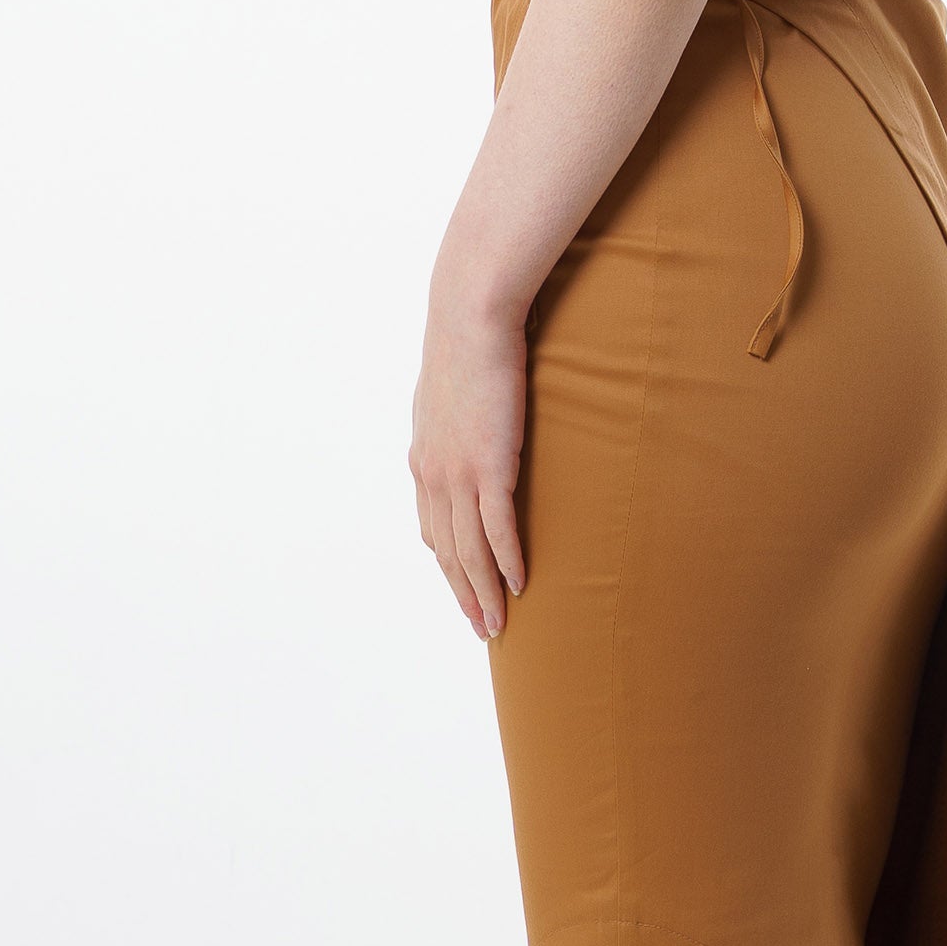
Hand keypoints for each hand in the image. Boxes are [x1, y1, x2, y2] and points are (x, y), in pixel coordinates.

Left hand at [409, 286, 529, 640]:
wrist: (469, 317)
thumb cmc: (466, 343)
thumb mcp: (447, 389)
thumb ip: (452, 418)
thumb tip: (467, 421)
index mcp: (424, 459)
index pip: (434, 528)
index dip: (449, 565)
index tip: (466, 591)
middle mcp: (434, 475)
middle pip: (448, 552)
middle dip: (464, 595)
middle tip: (483, 628)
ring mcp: (459, 474)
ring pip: (470, 551)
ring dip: (485, 593)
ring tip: (499, 624)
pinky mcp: (490, 466)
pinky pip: (498, 529)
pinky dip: (508, 562)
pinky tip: (522, 585)